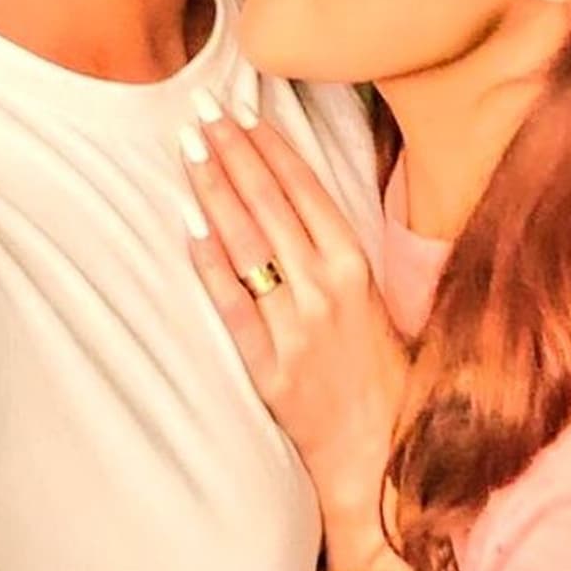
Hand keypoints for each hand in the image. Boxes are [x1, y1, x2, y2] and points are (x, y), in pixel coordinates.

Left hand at [180, 93, 408, 551]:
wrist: (382, 460)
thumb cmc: (383, 377)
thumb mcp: (376, 302)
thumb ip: (338, 255)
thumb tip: (295, 201)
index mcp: (359, 268)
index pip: (306, 191)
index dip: (271, 147)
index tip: (243, 110)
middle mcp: (328, 291)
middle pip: (270, 206)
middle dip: (234, 152)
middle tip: (201, 110)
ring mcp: (296, 329)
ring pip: (247, 245)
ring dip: (214, 191)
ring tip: (189, 148)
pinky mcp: (269, 369)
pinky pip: (233, 306)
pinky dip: (209, 265)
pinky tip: (187, 227)